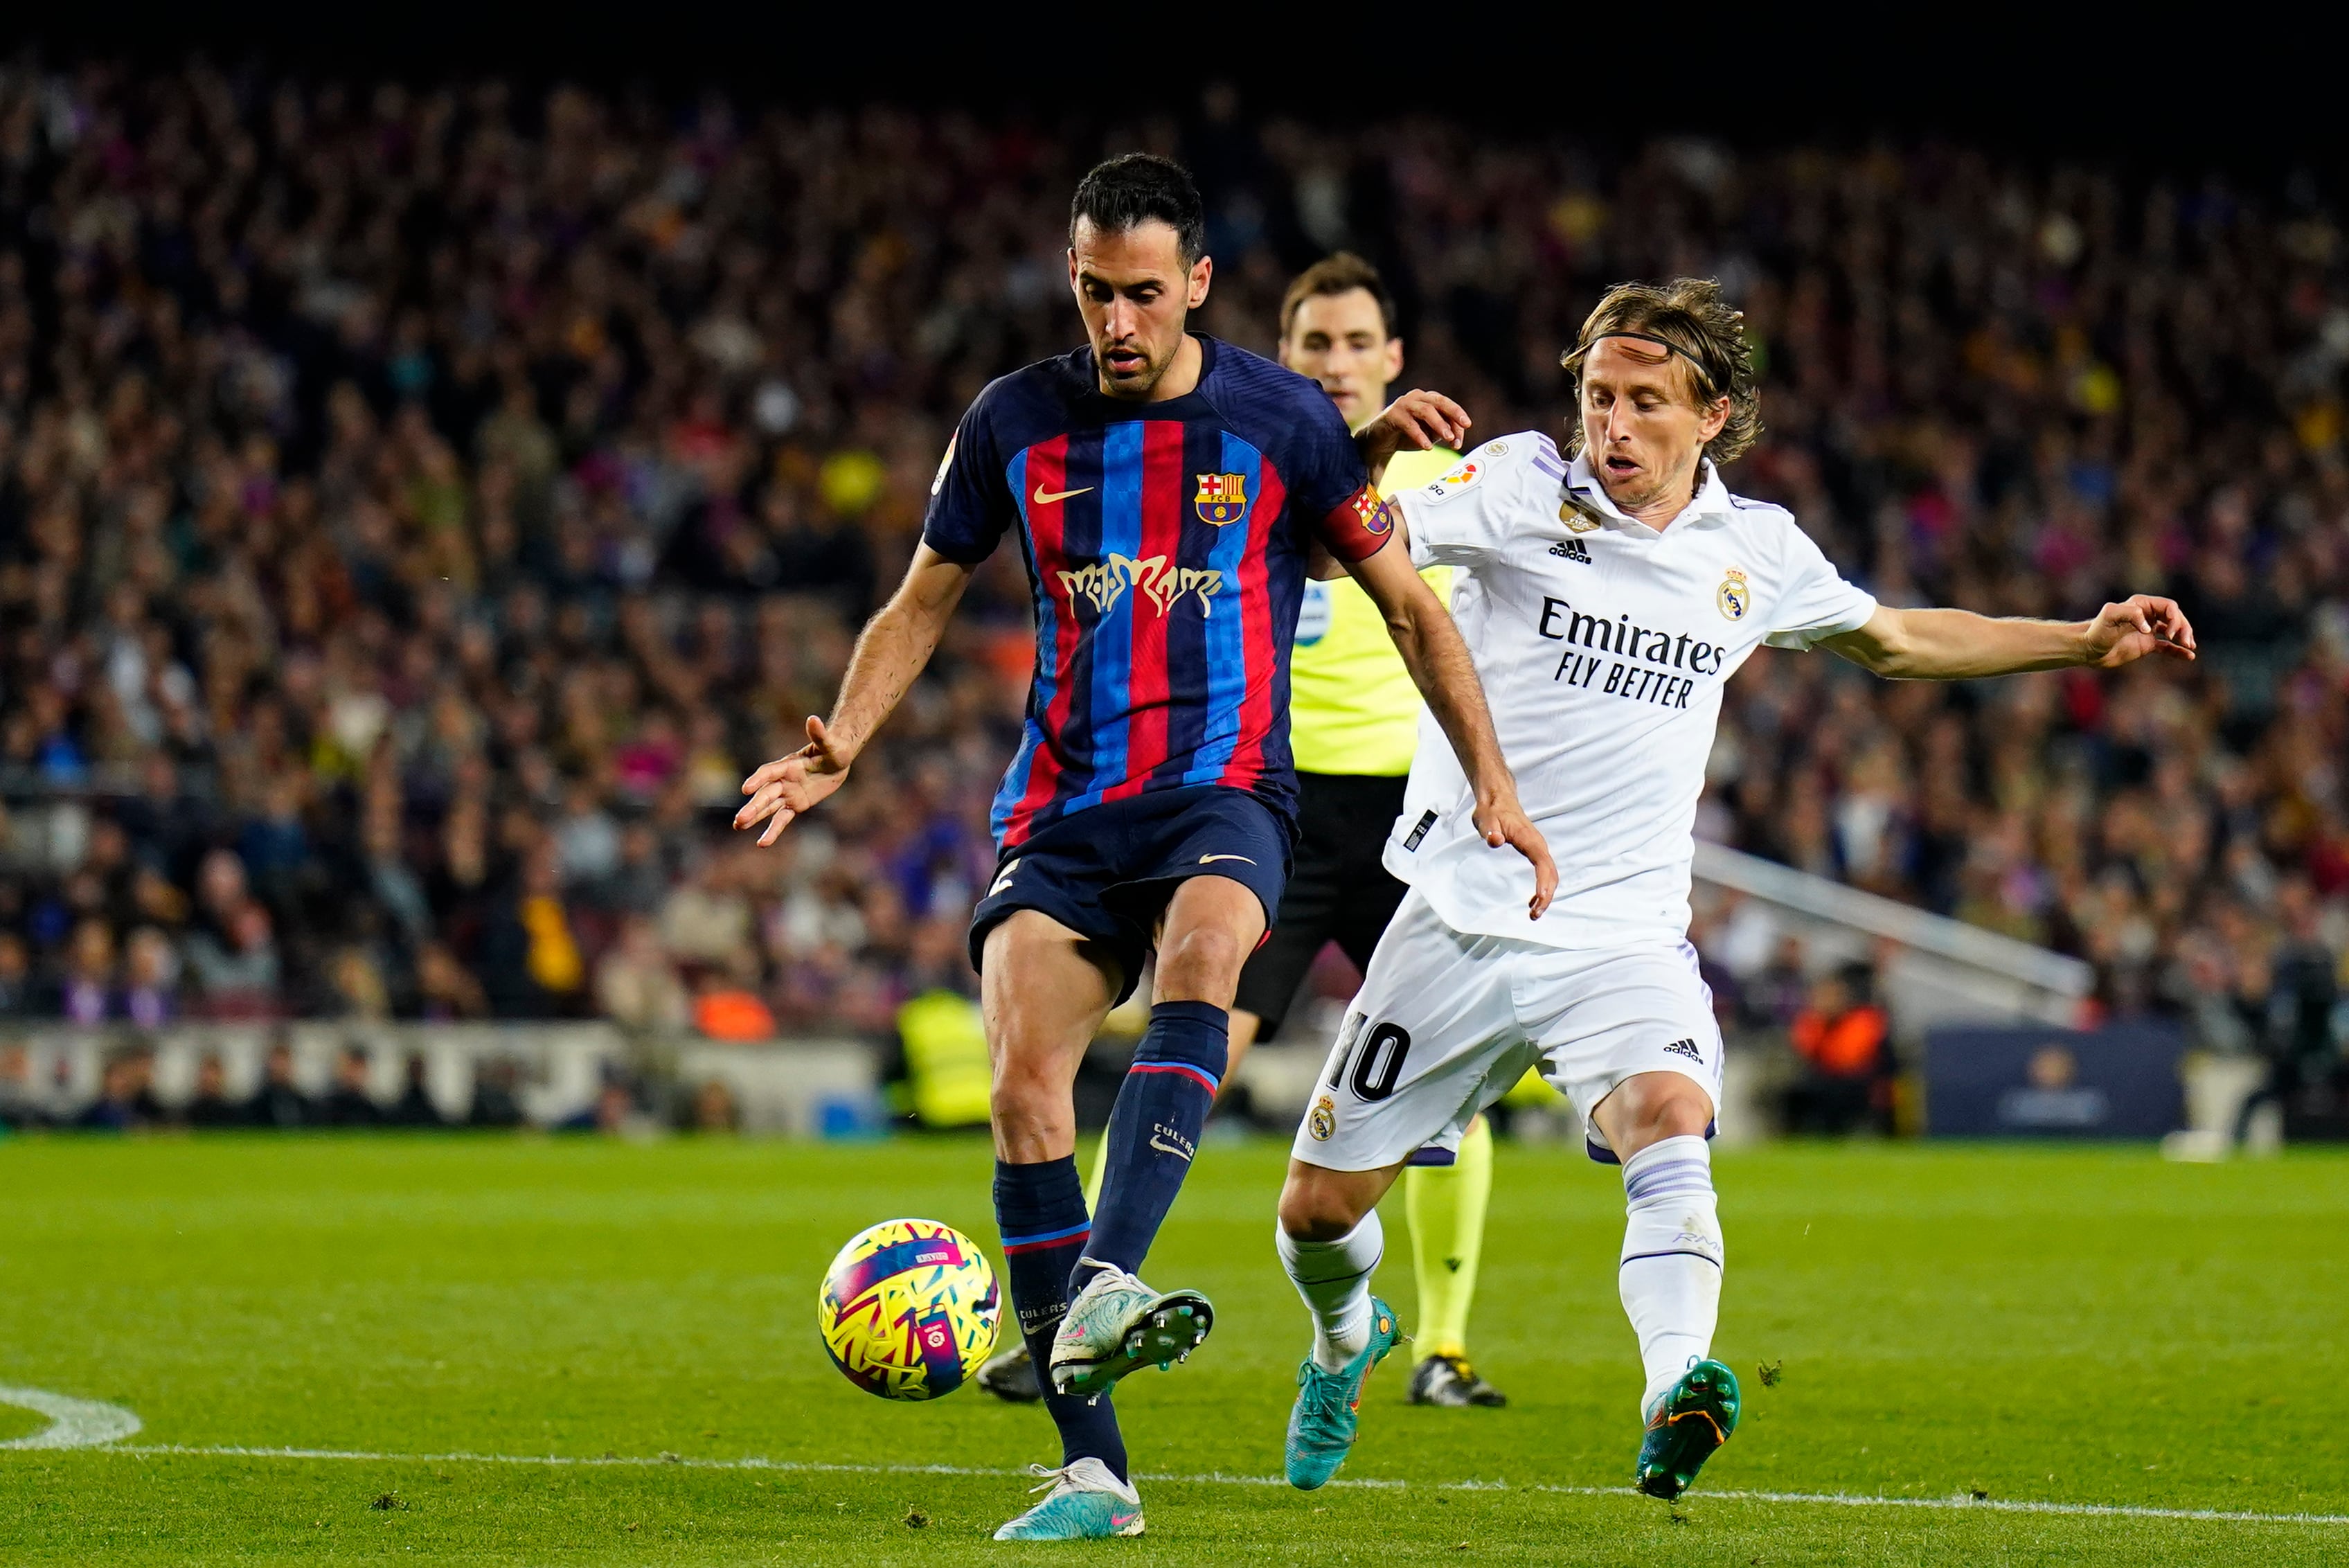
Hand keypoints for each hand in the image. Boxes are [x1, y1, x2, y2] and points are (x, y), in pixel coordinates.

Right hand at [734, 716, 854, 845]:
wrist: (836, 761)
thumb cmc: (834, 749)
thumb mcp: (830, 743)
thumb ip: (819, 734)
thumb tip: (813, 719)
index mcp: (788, 764)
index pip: (769, 772)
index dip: (758, 779)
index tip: (746, 788)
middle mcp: (783, 780)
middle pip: (765, 794)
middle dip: (753, 807)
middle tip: (740, 820)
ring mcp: (787, 793)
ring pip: (768, 807)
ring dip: (754, 817)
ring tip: (738, 826)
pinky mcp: (794, 805)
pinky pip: (781, 819)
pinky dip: (772, 831)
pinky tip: (762, 843)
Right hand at [1356, 389, 1471, 469]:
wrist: (1379, 442)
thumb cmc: (1406, 436)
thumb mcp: (1429, 435)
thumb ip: (1443, 433)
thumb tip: (1456, 437)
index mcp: (1428, 399)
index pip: (1448, 407)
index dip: (1458, 421)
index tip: (1461, 440)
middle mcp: (1417, 397)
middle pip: (1440, 401)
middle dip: (1454, 413)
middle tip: (1465, 425)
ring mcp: (1404, 404)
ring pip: (1426, 410)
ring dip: (1439, 424)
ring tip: (1447, 438)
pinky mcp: (1392, 414)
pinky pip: (1409, 424)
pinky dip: (1420, 435)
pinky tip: (1427, 447)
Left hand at [1473, 788, 1557, 918]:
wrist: (1498, 800)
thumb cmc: (1492, 812)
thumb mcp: (1485, 820)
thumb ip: (1490, 830)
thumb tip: (1495, 841)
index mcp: (1530, 839)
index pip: (1543, 864)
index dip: (1544, 883)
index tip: (1540, 899)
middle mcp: (1539, 845)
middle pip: (1551, 874)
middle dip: (1547, 896)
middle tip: (1535, 914)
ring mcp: (1538, 849)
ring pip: (1550, 875)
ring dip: (1546, 895)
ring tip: (1534, 913)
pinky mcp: (1534, 852)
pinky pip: (1544, 873)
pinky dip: (1542, 888)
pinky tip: (1532, 901)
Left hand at [2081, 595, 2195, 668]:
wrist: (2089, 650)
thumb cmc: (2097, 630)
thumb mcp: (2110, 615)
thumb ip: (2130, 613)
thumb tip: (2149, 628)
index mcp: (2141, 605)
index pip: (2169, 606)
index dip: (2175, 618)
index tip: (2169, 633)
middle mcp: (2147, 616)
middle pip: (2176, 617)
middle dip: (2184, 627)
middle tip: (2184, 641)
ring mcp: (2148, 631)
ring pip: (2175, 630)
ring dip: (2185, 636)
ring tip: (2190, 646)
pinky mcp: (2147, 645)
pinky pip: (2168, 647)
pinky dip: (2179, 651)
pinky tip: (2189, 656)